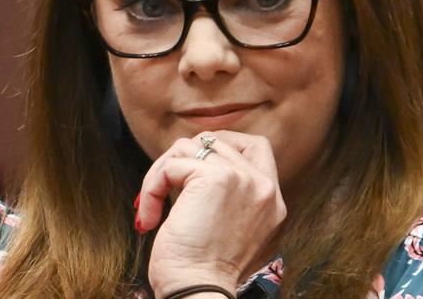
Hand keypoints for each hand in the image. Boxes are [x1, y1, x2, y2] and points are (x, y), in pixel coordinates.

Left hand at [135, 130, 287, 297]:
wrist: (199, 292)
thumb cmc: (205, 271)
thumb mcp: (236, 230)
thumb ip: (232, 197)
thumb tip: (195, 170)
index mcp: (272, 200)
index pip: (258, 146)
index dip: (224, 146)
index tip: (197, 167)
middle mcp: (264, 186)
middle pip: (219, 139)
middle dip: (186, 154)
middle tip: (169, 180)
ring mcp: (242, 178)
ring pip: (190, 147)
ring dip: (161, 173)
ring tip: (154, 205)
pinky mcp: (215, 178)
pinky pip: (172, 165)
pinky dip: (152, 186)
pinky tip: (150, 215)